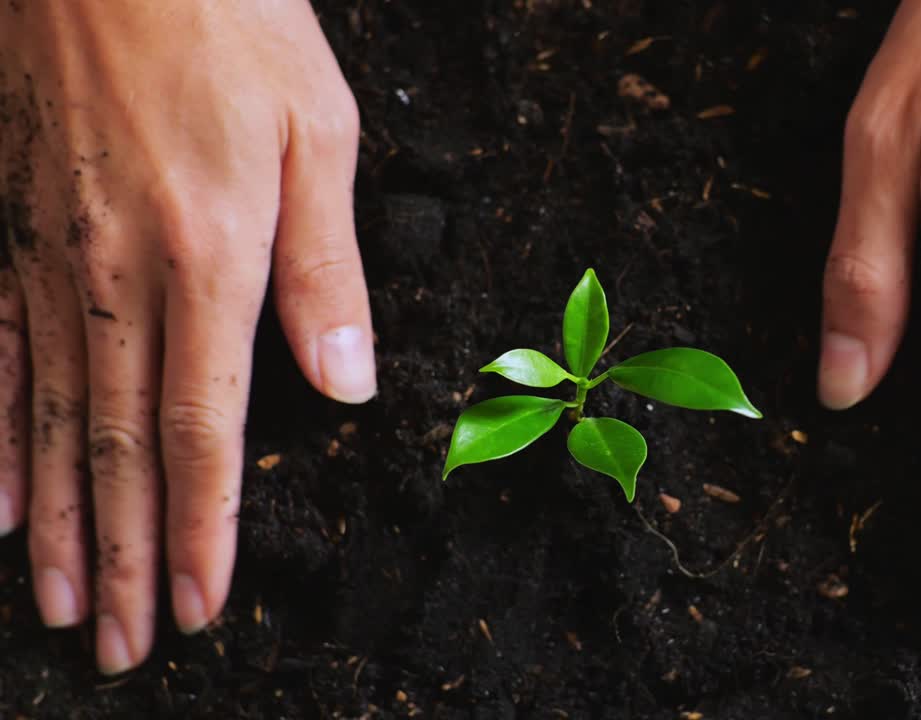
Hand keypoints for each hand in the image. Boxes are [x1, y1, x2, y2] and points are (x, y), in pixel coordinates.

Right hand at [0, 0, 374, 673]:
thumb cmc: (228, 22)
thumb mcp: (317, 134)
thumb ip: (325, 271)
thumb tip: (345, 387)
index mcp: (211, 260)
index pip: (205, 432)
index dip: (203, 529)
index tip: (201, 606)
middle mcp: (119, 277)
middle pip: (122, 449)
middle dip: (128, 557)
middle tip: (124, 647)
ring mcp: (47, 255)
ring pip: (53, 423)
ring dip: (59, 525)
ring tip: (62, 608)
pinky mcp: (6, 226)